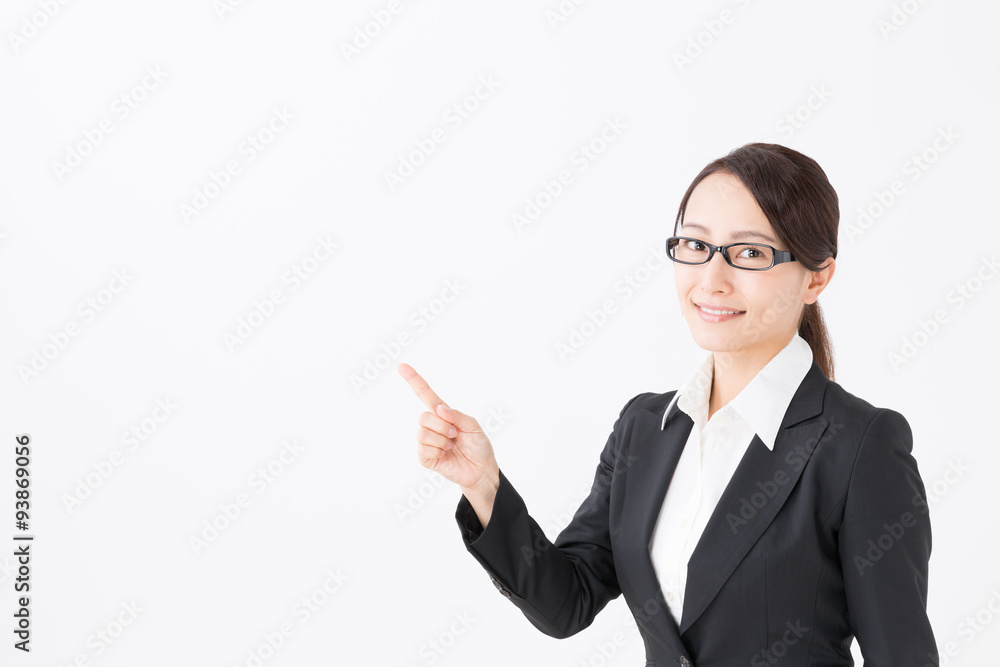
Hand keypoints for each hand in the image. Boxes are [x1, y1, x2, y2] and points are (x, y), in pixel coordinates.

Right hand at [397, 362, 498, 493]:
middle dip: (442, 426)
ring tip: (451, 445)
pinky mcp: (426, 457)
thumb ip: (456, 415)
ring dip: (441, 440)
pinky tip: (444, 455)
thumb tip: (439, 409)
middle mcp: (432, 425)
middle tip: (455, 435)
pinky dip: (437, 451)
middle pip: (423, 417)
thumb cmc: (478, 445)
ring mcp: (427, 442)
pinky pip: (423, 450)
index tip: (401, 366)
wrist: (481, 469)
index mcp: (443, 414)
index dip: (414, 380)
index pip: (425, 394)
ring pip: (422, 433)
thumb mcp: (473, 425)